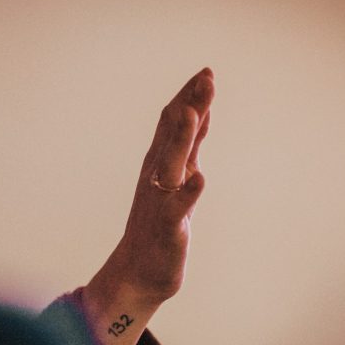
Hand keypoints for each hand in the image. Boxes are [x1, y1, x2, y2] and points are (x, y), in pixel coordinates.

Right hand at [83, 68, 213, 344]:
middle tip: (206, 76)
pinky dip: (187, 194)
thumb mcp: (176, 176)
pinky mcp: (167, 228)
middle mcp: (158, 177)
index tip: (206, 71)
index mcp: (161, 163)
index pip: (173, 123)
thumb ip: (187, 144)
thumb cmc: (159, 222)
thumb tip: (199, 108)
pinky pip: (176, 209)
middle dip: (189, 104)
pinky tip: (199, 179)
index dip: (189, 97)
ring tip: (194, 113)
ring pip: (172, 165)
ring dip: (182, 139)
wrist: (138, 272)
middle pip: (173, 135)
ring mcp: (161, 201)